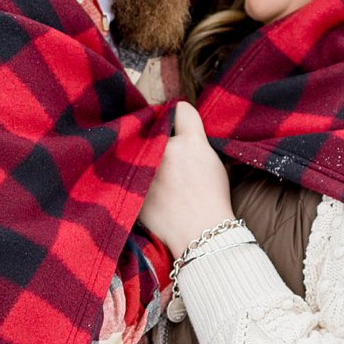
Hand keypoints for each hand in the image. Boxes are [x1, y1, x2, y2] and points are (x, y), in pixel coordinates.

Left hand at [139, 101, 235, 254]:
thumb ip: (196, 137)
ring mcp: (145, 168)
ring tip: (159, 175)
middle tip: (168, 155)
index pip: (179, 110)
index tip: (175, 121)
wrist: (200, 233)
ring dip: (144, 153)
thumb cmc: (212, 199)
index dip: (178, 115)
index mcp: (190, 142)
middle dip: (158, 135)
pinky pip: (130, 168)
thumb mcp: (213, 161)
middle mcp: (165, 150)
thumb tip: (179, 118)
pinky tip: (151, 188)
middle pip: (155, 128)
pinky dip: (135, 173)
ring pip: (139, 147)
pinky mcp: (131, 185)